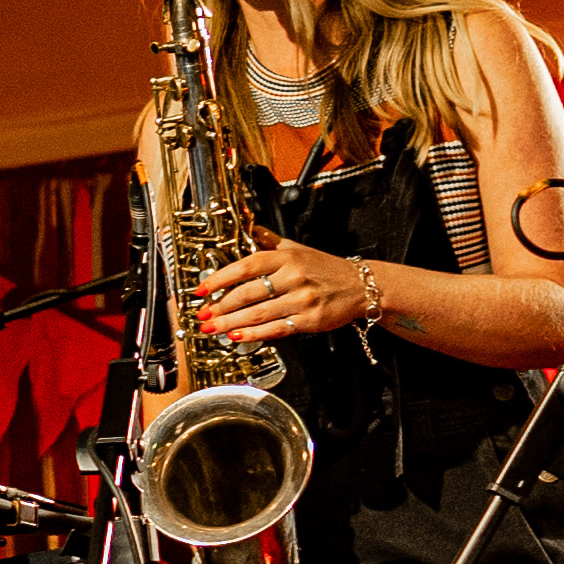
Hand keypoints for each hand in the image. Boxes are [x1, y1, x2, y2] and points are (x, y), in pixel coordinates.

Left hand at [192, 240, 372, 347]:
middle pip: (248, 293)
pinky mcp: (309, 320)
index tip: (201, 289)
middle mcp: (293, 277)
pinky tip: (238, 336)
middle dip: (220, 306)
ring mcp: (302, 300)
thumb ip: (269, 240)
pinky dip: (254, 334)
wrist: (362, 286)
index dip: (220, 278)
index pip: (246, 266)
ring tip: (212, 328)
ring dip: (231, 323)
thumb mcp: (298, 248)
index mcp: (286, 257)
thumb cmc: (327, 268)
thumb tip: (248, 227)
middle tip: (203, 315)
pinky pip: (276, 328)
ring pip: (259, 313)